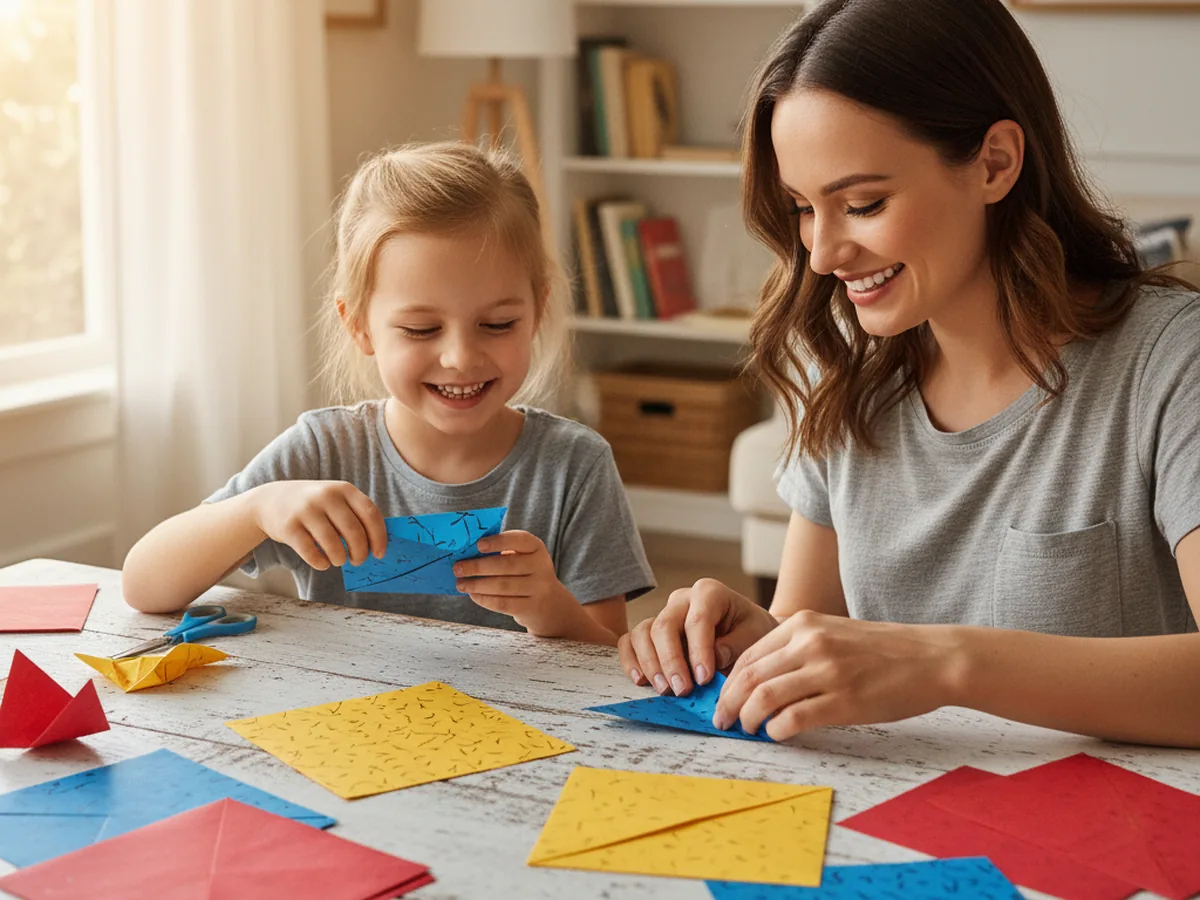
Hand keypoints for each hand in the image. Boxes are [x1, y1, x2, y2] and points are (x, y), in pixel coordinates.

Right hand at [248, 481, 386, 569]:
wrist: (269, 500)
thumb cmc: (312, 505)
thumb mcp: (334, 499)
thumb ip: (355, 514)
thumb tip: (378, 545)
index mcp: (344, 489)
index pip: (371, 514)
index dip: (379, 537)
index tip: (379, 553)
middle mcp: (326, 496)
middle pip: (354, 532)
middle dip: (360, 552)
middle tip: (358, 561)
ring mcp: (306, 510)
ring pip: (333, 545)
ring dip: (340, 559)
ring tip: (339, 560)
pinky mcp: (288, 527)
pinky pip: (311, 553)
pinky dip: (321, 563)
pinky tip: (323, 562)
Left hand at [453, 531, 573, 634]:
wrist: (549, 604)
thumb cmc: (525, 574)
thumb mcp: (522, 558)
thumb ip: (501, 552)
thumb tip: (467, 554)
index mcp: (536, 548)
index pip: (520, 539)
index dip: (498, 541)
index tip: (478, 545)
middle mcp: (541, 566)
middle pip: (506, 565)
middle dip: (478, 566)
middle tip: (458, 568)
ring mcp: (538, 588)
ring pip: (502, 586)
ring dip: (477, 584)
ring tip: (460, 583)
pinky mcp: (531, 607)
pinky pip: (503, 603)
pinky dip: (484, 599)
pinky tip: (473, 595)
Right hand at [616, 578, 776, 696]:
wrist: (746, 633)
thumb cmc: (751, 632)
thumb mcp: (755, 635)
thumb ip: (736, 644)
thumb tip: (713, 657)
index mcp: (709, 593)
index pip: (697, 620)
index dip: (698, 651)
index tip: (704, 679)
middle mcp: (681, 600)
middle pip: (664, 625)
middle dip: (671, 661)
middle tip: (682, 690)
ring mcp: (663, 614)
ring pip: (643, 633)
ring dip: (650, 664)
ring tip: (664, 691)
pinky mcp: (650, 632)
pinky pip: (630, 641)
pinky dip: (631, 660)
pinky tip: (640, 680)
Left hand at [714, 610, 965, 739]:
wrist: (931, 658)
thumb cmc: (882, 651)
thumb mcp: (832, 633)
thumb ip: (797, 650)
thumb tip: (758, 681)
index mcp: (803, 624)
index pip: (748, 655)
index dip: (728, 682)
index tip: (723, 699)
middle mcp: (810, 643)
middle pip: (749, 676)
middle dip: (728, 703)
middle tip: (722, 721)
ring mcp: (827, 671)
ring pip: (764, 697)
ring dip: (748, 718)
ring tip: (746, 729)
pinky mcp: (844, 701)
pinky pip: (794, 719)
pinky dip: (777, 730)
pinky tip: (777, 734)